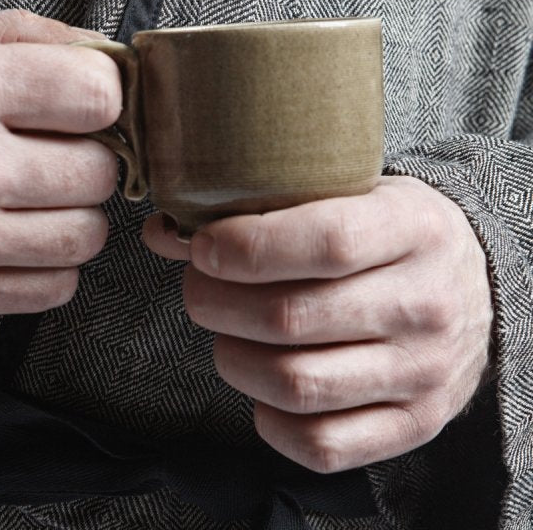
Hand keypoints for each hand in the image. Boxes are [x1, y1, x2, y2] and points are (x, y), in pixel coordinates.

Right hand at [0, 9, 120, 317]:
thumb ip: (26, 35)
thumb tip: (105, 51)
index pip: (99, 95)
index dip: (103, 94)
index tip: (84, 100)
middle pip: (99, 169)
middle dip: (90, 151)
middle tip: (57, 145)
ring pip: (88, 235)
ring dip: (76, 210)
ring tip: (39, 192)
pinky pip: (55, 288)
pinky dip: (53, 261)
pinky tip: (22, 233)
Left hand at [142, 176, 493, 471]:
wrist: (471, 287)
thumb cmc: (389, 232)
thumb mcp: (348, 194)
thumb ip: (265, 208)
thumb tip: (166, 232)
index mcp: (413, 230)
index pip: (324, 242)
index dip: (245, 247)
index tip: (201, 245)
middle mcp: (425, 306)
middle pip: (290, 317)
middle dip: (215, 301)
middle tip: (199, 285)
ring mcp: (422, 374)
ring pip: (295, 383)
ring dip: (232, 357)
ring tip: (225, 330)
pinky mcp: (413, 425)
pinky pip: (319, 443)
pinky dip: (269, 417)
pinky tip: (261, 381)